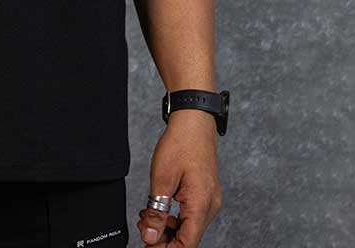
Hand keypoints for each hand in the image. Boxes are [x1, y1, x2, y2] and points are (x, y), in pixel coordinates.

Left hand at [135, 110, 221, 245]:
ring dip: (168, 228)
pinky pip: (191, 213)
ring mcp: (209, 199)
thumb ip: (156, 212)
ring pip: (189, 226)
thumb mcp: (161, 179)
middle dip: (164, 238)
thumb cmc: (181, 143)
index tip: (149, 245)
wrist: (194, 120)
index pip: (187, 244)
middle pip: (188, 237)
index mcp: (201, 205)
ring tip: (148, 217)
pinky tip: (159, 209)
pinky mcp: (205, 192)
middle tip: (144, 229)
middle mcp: (210, 206)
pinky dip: (175, 216)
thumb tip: (150, 237)